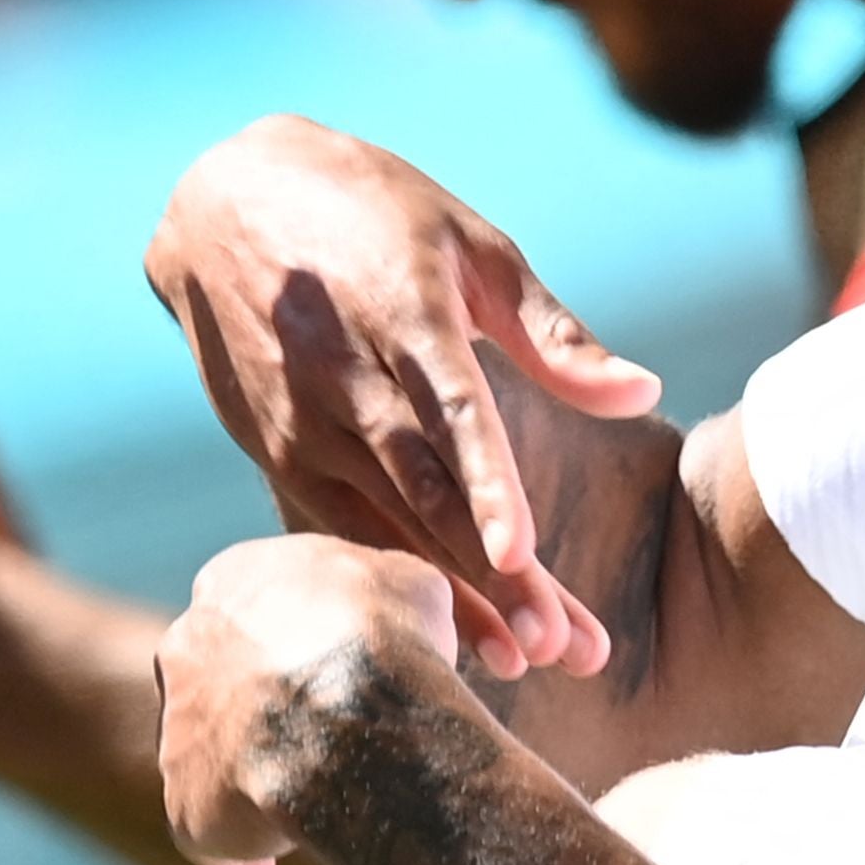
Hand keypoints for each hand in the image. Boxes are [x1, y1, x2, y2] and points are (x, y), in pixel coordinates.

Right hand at [141, 118, 657, 670]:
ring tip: (519, 663)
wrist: (221, 201)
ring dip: (451, 596)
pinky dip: (391, 582)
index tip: (523, 556)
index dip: (488, 487)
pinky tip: (443, 635)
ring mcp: (302, 421)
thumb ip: (552, 333)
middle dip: (492, 576)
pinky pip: (343, 528)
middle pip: (427, 491)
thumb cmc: (372, 212)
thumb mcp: (467, 244)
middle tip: (561, 646)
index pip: (454, 412)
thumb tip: (643, 394)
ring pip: (386, 524)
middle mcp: (345, 376)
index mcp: (404, 312)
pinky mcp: (275, 451)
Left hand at [155, 533, 463, 864]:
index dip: (304, 647)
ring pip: (215, 758)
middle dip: (266, 716)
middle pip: (225, 684)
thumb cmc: (394, 639)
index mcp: (235, 579)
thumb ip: (386, 598)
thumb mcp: (412, 586)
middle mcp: (187, 644)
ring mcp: (176, 724)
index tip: (342, 677)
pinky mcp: (184, 799)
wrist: (354, 713)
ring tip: (315, 813)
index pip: (260, 613)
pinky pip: (208, 830)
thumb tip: (403, 614)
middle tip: (325, 748)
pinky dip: (237, 853)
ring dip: (254, 782)